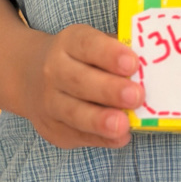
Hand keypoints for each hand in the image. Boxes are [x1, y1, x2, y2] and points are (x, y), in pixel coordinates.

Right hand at [21, 24, 142, 148]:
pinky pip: (77, 135)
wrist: (30, 76)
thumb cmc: (78, 57)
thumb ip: (117, 51)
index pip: (87, 45)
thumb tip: (150, 63)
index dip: (109, 54)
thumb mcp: (91, 43)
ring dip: (100, 120)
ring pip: (74, 112)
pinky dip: (99, 138)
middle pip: (80, 81)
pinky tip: (119, 137)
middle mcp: (54, 70)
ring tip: (123, 125)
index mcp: (68, 42)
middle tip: (136, 95)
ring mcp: (50, 101)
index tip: (132, 63)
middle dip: (109, 90)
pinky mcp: (52, 128)